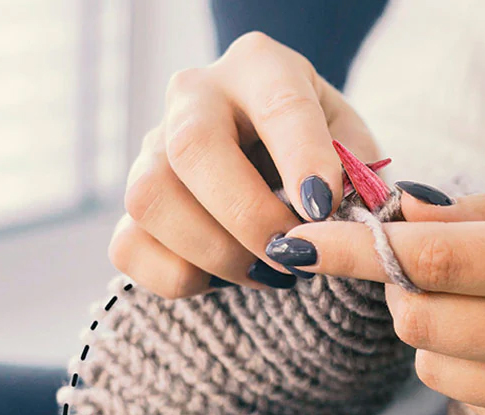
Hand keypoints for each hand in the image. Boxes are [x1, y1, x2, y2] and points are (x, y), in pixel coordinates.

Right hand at [109, 32, 379, 296]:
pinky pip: (130, 246)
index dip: (301, 158)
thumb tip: (331, 218)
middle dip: (248, 216)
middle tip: (292, 254)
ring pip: (151, 199)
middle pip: (192, 148)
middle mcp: (194, 96)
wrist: (279, 162)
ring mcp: (151, 146)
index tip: (323, 208)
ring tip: (268, 270)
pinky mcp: (130, 202)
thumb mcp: (353, 148)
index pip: (279, 104)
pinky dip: (181, 276)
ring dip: (216, 253)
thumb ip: (354, 176)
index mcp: (261, 67)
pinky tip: (226, 275)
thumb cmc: (323, 151)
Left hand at [276, 187, 484, 414]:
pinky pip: (473, 403)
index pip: (434, 259)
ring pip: (435, 368)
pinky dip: (476, 370)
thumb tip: (399, 216)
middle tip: (431, 264)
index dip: (356, 248)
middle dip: (402, 287)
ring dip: (438, 332)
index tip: (301, 243)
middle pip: (419, 319)